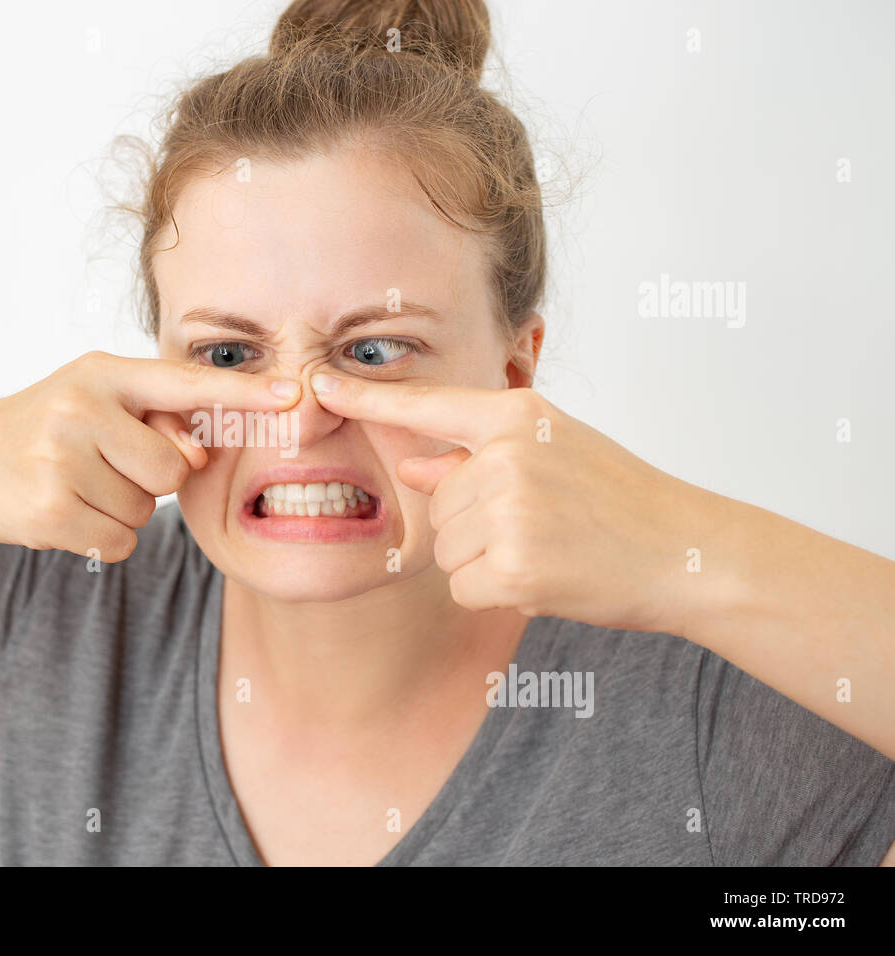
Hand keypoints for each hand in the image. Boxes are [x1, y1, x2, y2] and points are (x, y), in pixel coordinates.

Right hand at [0, 351, 299, 559]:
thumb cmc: (37, 429)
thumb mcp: (91, 403)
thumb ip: (152, 420)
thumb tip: (197, 458)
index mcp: (101, 372)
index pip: (186, 383)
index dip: (246, 393)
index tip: (295, 395)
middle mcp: (82, 407)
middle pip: (174, 469)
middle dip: (149, 481)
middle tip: (98, 466)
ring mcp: (61, 457)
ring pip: (146, 510)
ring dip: (119, 510)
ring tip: (73, 485)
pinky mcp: (48, 510)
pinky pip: (118, 541)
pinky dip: (99, 538)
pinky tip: (61, 512)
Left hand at [310, 373, 709, 632]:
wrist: (688, 552)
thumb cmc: (621, 502)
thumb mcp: (553, 458)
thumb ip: (475, 459)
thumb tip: (413, 466)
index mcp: (520, 417)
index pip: (428, 405)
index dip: (367, 398)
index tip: (316, 383)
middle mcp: (509, 456)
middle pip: (437, 504)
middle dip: (474, 527)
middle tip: (542, 528)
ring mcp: (511, 510)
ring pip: (448, 549)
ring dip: (486, 562)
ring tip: (549, 549)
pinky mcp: (515, 566)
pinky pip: (466, 587)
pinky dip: (499, 594)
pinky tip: (547, 579)